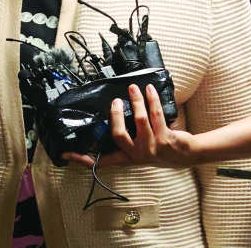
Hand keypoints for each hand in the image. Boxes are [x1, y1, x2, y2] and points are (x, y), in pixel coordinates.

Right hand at [63, 83, 196, 168]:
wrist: (184, 155)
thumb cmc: (157, 148)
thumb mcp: (138, 149)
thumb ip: (125, 139)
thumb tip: (110, 115)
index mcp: (125, 159)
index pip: (101, 161)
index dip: (83, 158)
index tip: (66, 152)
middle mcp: (136, 156)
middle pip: (118, 135)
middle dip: (116, 114)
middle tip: (116, 100)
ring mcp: (151, 149)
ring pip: (139, 120)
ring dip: (137, 100)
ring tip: (133, 88)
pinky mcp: (165, 140)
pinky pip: (155, 114)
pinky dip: (152, 99)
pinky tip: (149, 90)